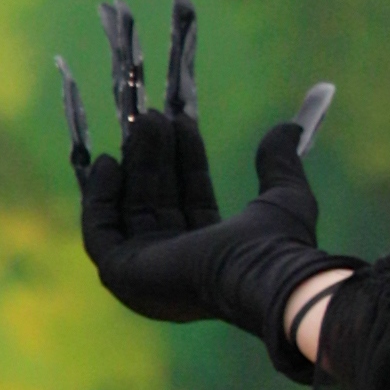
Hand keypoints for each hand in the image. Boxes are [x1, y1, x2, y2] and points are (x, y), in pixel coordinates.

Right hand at [62, 0, 353, 383]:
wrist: (260, 272)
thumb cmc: (276, 243)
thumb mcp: (284, 195)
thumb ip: (280, 164)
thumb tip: (290, 128)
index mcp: (212, 255)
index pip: (189, 198)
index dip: (184, 160)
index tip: (180, 122)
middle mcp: (175, 266)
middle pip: (155, 201)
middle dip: (155, 156)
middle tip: (153, 115)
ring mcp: (145, 273)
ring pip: (129, 209)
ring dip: (133, 164)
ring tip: (141, 121)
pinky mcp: (121, 273)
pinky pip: (99, 230)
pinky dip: (100, 196)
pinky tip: (109, 161)